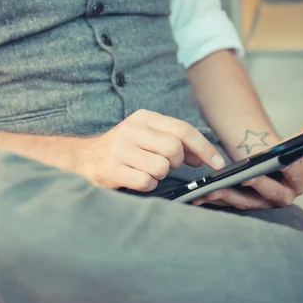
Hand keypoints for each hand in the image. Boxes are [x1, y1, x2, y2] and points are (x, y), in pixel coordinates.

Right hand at [78, 109, 225, 191]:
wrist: (83, 158)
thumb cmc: (122, 149)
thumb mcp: (146, 137)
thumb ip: (174, 142)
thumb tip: (202, 157)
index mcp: (143, 117)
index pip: (183, 130)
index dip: (205, 148)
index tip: (219, 163)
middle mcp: (131, 130)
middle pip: (174, 149)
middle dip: (177, 163)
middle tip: (167, 165)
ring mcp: (121, 149)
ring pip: (162, 167)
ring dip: (159, 175)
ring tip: (145, 170)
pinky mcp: (113, 169)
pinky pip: (147, 182)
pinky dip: (147, 185)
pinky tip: (135, 179)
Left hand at [193, 111, 302, 208]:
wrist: (264, 164)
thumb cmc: (280, 152)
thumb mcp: (297, 141)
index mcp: (299, 184)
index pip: (293, 177)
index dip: (286, 171)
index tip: (274, 165)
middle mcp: (282, 198)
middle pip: (268, 194)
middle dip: (255, 186)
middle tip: (243, 176)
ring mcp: (261, 205)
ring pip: (245, 202)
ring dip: (229, 196)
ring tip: (213, 188)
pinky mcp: (242, 207)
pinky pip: (228, 205)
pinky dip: (215, 200)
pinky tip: (201, 195)